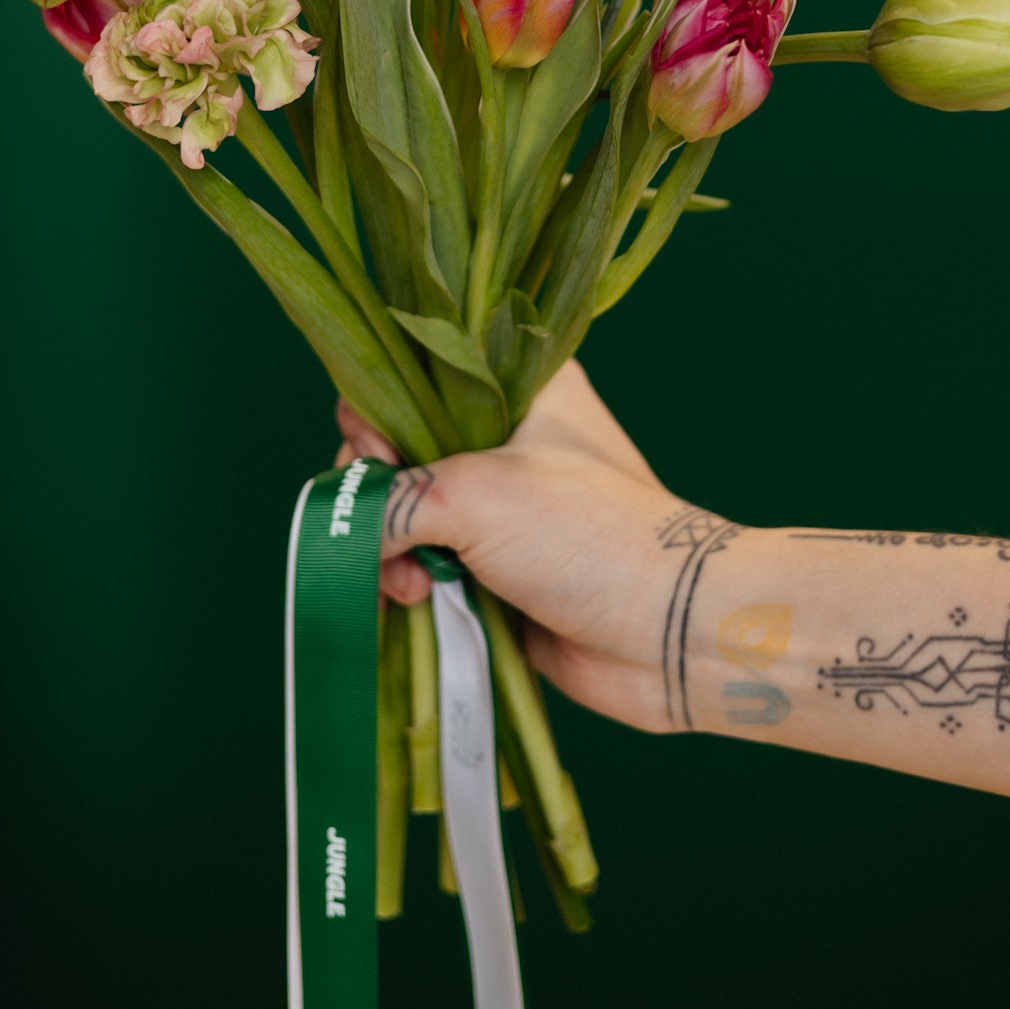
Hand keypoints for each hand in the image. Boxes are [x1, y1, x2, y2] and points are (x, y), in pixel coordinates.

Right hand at [335, 359, 690, 733]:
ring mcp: (501, 504)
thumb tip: (341, 530)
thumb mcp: (476, 496)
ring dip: (389, 552)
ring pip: (405, 513)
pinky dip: (407, 584)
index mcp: (517, 382)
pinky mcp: (496, 566)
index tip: (376, 457)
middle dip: (375, 497)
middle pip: (397, 447)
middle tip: (381, 534)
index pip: (412, 374)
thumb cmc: (588, 536)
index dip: (377, 414)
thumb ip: (391, 501)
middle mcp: (506, 434)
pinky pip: (425, 564)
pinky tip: (413, 604)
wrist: (668, 635)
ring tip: (408, 587)